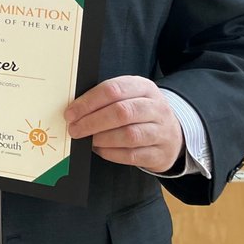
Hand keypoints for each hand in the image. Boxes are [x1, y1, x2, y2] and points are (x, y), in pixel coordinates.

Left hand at [64, 76, 183, 173]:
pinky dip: (111, 153)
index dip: (88, 102)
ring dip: (102, 138)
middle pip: (122, 112)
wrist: (172, 134)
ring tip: (87, 139)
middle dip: (92, 122)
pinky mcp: (160, 154)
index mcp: (144, 88)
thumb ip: (106, 99)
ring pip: (129, 135)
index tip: (70, 113)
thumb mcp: (129, 96)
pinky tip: (100, 149)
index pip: (113, 90)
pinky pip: (132, 155)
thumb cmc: (140, 112)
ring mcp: (161, 132)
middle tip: (75, 129)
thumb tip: (74, 110)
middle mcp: (156, 108)